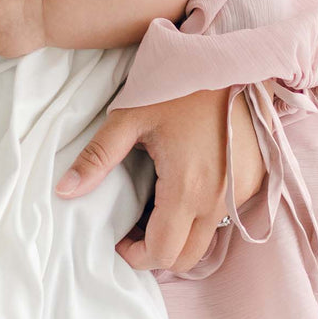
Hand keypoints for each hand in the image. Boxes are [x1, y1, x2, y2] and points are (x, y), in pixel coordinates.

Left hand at [56, 88, 266, 272]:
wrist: (231, 60)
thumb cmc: (176, 85)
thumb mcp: (130, 117)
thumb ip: (97, 157)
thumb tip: (63, 191)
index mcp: (187, 188)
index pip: (162, 253)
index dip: (136, 256)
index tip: (120, 239)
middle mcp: (220, 199)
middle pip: (186, 258)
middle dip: (157, 253)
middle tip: (136, 229)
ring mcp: (241, 192)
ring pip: (208, 240)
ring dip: (181, 237)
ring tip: (158, 209)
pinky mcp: (254, 181)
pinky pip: (226, 217)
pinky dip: (202, 218)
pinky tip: (185, 190)